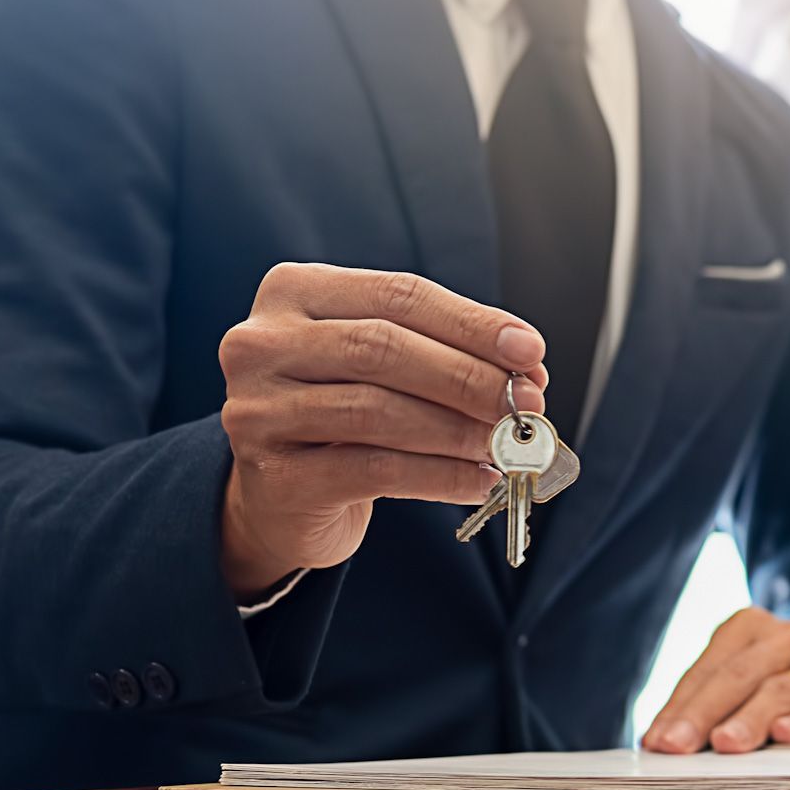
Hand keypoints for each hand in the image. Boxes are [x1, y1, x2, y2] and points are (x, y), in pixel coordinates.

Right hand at [216, 262, 549, 598]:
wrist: (281, 496)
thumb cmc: (343, 414)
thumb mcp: (383, 367)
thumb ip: (443, 353)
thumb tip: (527, 368)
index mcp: (294, 293)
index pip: (398, 295)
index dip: (471, 323)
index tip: (530, 351)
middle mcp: (263, 345)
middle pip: (384, 349)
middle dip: (469, 377)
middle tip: (528, 402)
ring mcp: (259, 411)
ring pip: (378, 411)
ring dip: (459, 429)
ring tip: (508, 444)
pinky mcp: (277, 477)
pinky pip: (375, 471)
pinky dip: (440, 476)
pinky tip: (478, 480)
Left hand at [642, 608, 789, 753]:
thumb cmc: (779, 684)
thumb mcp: (740, 680)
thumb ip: (703, 707)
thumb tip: (659, 744)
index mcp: (752, 627)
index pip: (710, 669)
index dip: (680, 707)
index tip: (659, 742)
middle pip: (742, 675)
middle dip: (707, 713)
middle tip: (682, 745)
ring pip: (784, 691)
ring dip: (752, 719)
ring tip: (727, 744)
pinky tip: (786, 737)